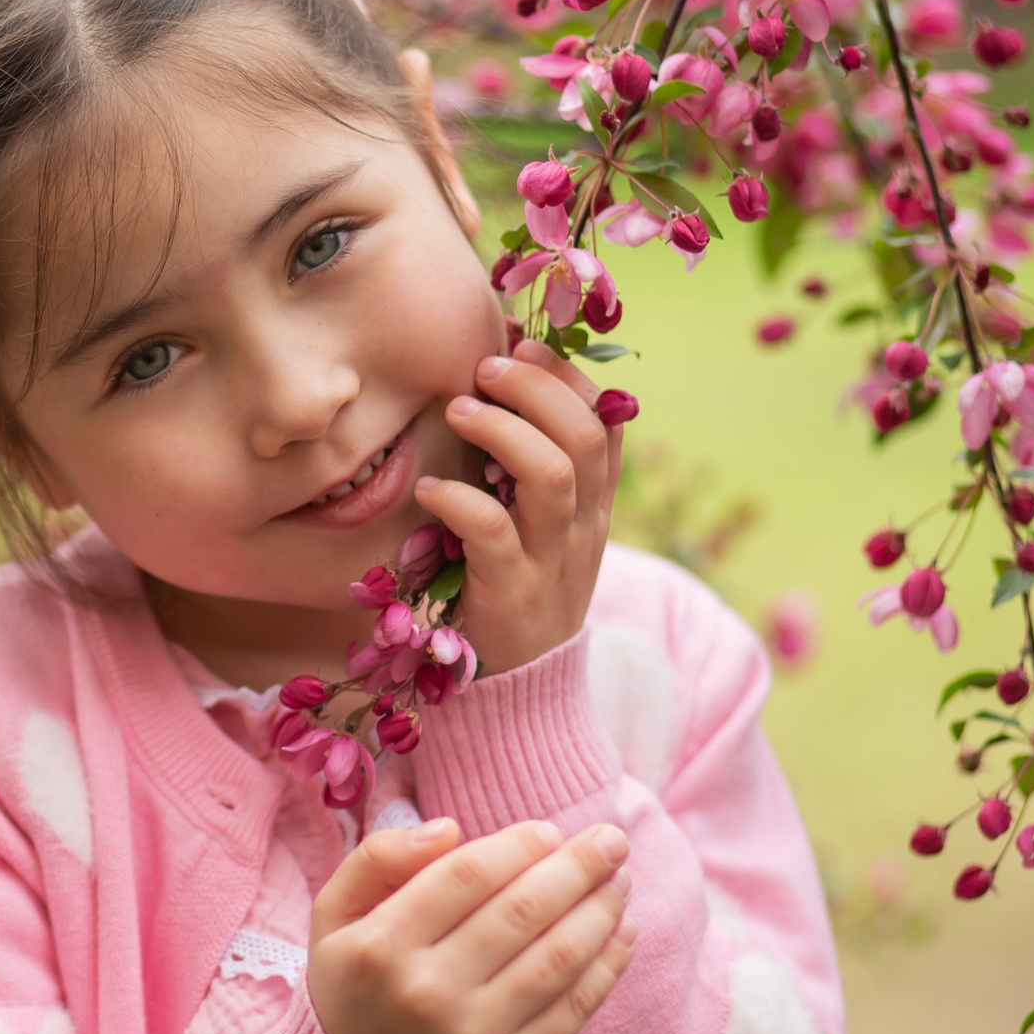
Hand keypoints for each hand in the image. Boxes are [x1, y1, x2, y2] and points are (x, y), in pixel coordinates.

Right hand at [306, 815, 638, 1033]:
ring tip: (620, 881)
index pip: (467, 875)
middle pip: (522, 911)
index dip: (519, 845)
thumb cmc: (354, 991)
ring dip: (601, 911)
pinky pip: (573, 1008)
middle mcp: (425, 991)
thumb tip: (450, 829)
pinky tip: (623, 933)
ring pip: (557, 956)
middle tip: (612, 840)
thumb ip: (376, 859)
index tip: (549, 831)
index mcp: (380, 946)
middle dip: (578, 867)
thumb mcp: (334, 919)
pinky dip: (608, 966)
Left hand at [413, 338, 621, 675]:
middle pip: (586, 435)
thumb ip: (526, 470)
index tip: (522, 344)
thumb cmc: (512, 589)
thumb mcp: (535, 527)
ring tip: (458, 410)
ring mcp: (552, 560)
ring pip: (554, 475)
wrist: (522, 689)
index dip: (569, 375)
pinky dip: (460, 501)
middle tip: (485, 366)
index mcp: (593, 503)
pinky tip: (428, 489)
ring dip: (503, 431)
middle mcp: (583, 526)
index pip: (605, 420)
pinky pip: (495, 534)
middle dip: (538, 388)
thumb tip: (489, 390)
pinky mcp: (512, 594)